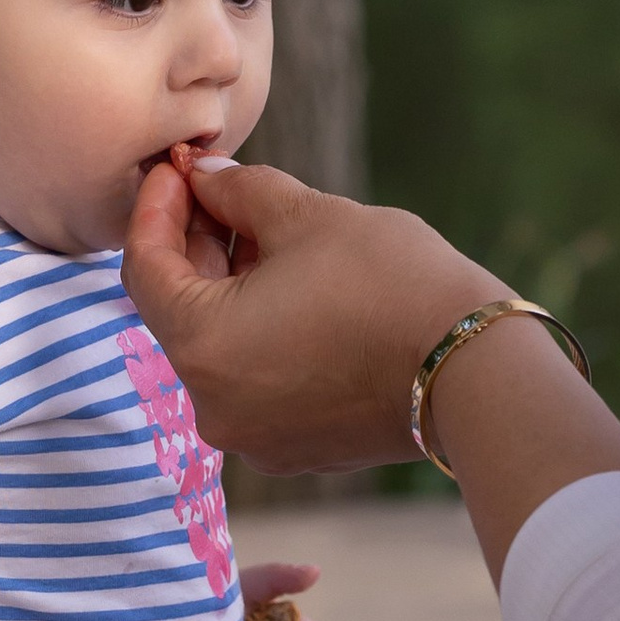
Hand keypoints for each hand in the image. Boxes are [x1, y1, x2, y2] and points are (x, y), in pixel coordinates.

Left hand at [123, 155, 494, 470]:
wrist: (476, 370)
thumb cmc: (391, 285)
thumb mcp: (308, 216)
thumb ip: (238, 192)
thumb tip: (202, 177)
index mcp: (201, 347)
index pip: (144, 268)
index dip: (155, 208)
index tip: (178, 170)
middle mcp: (213, 406)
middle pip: (179, 312)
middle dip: (194, 247)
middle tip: (220, 191)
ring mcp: (253, 437)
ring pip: (218, 348)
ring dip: (228, 290)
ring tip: (266, 236)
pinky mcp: (294, 449)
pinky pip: (255, 382)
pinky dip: (259, 335)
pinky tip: (293, 292)